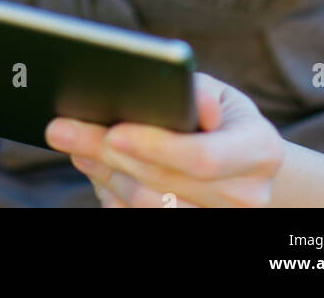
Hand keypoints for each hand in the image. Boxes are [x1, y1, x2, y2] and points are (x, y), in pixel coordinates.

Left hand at [44, 72, 284, 206]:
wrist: (243, 162)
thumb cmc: (222, 117)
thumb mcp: (218, 92)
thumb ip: (199, 92)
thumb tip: (190, 98)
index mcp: (260, 150)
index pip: (202, 157)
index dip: (154, 146)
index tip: (113, 131)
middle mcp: (248, 195)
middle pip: (165, 185)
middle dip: (109, 154)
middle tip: (63, 130)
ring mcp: (223, 220)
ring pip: (150, 206)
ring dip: (105, 175)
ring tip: (76, 144)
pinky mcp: (198, 232)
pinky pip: (144, 220)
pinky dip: (114, 196)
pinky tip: (96, 170)